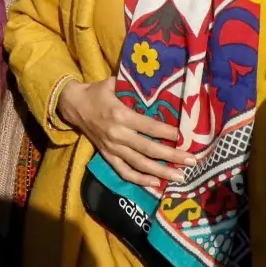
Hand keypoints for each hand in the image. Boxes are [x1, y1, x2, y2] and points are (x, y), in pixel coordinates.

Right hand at [58, 80, 190, 190]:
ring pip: (139, 164)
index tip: (186, 137)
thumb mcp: (113, 83)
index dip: (168, 132)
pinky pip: (124, 172)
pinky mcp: (107, 156)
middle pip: (148, 148)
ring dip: (161, 172)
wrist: (73, 105)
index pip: (149, 126)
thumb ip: (133, 85)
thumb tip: (157, 82)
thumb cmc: (97, 92)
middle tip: (192, 161)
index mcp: (120, 115)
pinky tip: (156, 183)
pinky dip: (140, 180)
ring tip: (180, 177)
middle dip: (172, 156)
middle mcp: (117, 134)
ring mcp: (112, 148)